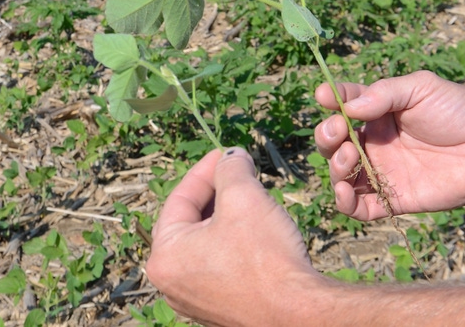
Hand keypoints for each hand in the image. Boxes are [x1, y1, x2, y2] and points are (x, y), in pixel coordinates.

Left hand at [146, 148, 320, 325]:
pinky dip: (234, 245)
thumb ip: (231, 169)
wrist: (298, 314)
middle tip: (240, 174)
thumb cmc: (265, 257)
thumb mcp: (244, 197)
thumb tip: (232, 156)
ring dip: (228, 218)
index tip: (226, 154)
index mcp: (165, 256)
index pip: (180, 199)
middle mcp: (172, 283)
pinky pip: (221, 267)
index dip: (205, 170)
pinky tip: (258, 233)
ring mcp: (195, 301)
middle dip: (217, 194)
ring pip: (207, 244)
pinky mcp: (220, 310)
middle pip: (191, 223)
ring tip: (253, 199)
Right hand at [314, 71, 464, 219]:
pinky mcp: (394, 199)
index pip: (343, 107)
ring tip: (349, 156)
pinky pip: (360, 208)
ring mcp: (383, 172)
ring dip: (334, 167)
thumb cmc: (460, 110)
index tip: (325, 98)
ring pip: (341, 176)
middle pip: (333, 144)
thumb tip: (348, 108)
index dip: (331, 102)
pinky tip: (345, 191)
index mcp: (378, 113)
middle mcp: (375, 143)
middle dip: (326, 137)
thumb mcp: (420, 88)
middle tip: (339, 131)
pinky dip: (344, 203)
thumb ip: (383, 93)